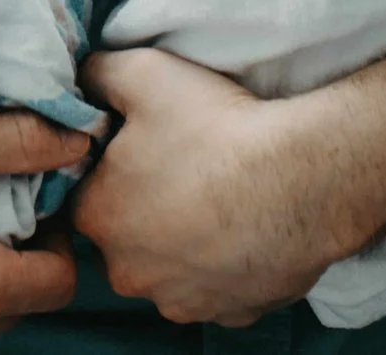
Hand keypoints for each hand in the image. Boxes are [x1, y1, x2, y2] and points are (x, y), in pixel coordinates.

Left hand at [74, 49, 370, 326]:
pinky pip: (218, 286)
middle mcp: (129, 272)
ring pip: (171, 267)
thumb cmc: (217, 127)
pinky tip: (246, 228)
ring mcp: (182, 300)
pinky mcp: (231, 313)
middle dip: (146, 208)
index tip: (146, 147)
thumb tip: (84, 83)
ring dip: (186, 242)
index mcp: (97, 218)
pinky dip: (227, 263)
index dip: (113, 168)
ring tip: (220, 198)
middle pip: (126, 235)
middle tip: (186, 170)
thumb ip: (96, 75)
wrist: (302, 179)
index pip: (88, 192)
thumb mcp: (143, 72)